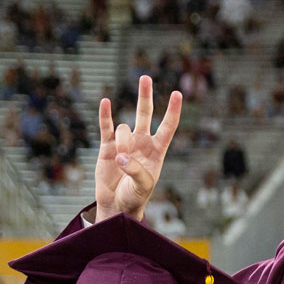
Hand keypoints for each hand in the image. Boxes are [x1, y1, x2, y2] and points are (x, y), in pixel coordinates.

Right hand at [93, 74, 181, 224]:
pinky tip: (105, 102)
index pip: (168, 127)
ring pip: (123, 128)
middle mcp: (141, 142)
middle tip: (145, 77)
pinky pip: (106, 127)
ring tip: (120, 160)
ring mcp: (124, 143)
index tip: (177, 93)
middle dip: (145, 96)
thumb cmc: (135, 197)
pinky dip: (105, 115)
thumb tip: (121, 156)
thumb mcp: (142, 186)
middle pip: (144, 114)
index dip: (172, 111)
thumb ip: (135, 170)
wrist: (116, 206)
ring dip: (122, 140)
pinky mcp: (107, 147)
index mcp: (157, 151)